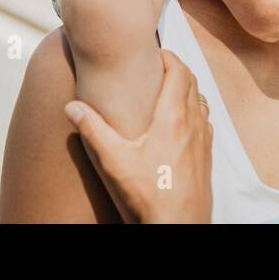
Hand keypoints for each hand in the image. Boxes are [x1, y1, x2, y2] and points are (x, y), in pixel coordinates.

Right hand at [64, 49, 213, 222]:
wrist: (177, 227)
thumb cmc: (148, 195)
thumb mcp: (114, 161)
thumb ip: (93, 130)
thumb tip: (72, 106)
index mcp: (174, 118)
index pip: (179, 72)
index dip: (169, 57)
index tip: (155, 52)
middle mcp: (194, 124)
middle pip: (192, 82)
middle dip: (177, 68)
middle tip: (159, 65)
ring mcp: (203, 141)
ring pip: (201, 102)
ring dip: (188, 89)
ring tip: (167, 90)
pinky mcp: (206, 157)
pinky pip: (205, 122)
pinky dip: (195, 111)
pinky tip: (180, 123)